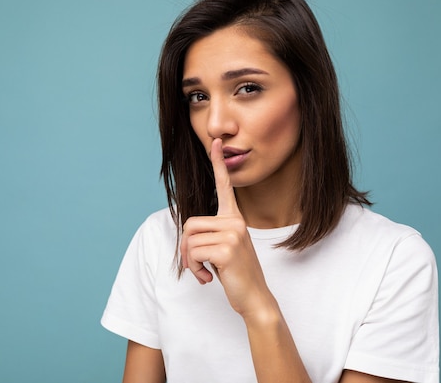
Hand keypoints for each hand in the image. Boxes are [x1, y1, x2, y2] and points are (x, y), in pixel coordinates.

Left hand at [180, 138, 271, 316]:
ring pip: (189, 240)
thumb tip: (187, 233)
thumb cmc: (236, 273)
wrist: (254, 298)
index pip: (224, 187)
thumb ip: (211, 234)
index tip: (216, 142)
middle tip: (196, 264)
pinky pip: (194, 253)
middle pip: (189, 224)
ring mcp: (233, 233)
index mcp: (234, 218)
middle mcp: (235, 221)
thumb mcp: (224, 247)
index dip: (218, 164)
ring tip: (205, 272)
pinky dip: (194, 269)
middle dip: (185, 248)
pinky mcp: (228, 249)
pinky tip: (209, 278)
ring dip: (190, 262)